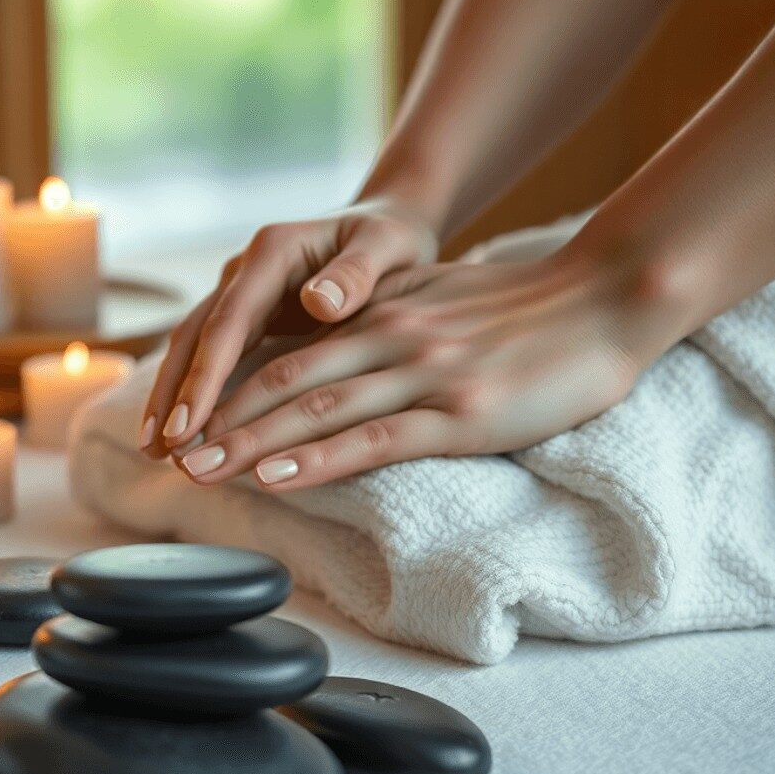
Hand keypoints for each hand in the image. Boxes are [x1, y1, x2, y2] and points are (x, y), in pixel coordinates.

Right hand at [139, 198, 438, 456]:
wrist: (388, 225)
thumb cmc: (392, 240)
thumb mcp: (387, 247)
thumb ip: (356, 273)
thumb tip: (318, 302)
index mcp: (272, 253)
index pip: (228, 321)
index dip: (204, 376)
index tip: (187, 424)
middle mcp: (244, 272)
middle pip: (194, 336)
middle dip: (172, 394)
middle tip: (156, 449)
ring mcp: (239, 295)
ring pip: (192, 349)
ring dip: (170, 398)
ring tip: (154, 453)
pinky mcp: (246, 318)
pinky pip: (211, 358)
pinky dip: (193, 395)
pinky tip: (183, 437)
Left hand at [173, 249, 668, 490]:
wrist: (606, 297)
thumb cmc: (527, 309)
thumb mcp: (442, 299)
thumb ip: (388, 317)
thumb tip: (342, 338)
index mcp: (379, 316)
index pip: (286, 352)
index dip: (230, 388)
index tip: (189, 419)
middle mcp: (387, 339)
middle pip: (281, 382)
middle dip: (219, 420)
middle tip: (168, 453)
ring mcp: (422, 375)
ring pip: (314, 410)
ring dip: (248, 443)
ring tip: (197, 470)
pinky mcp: (460, 414)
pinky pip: (373, 438)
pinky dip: (316, 457)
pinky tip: (274, 476)